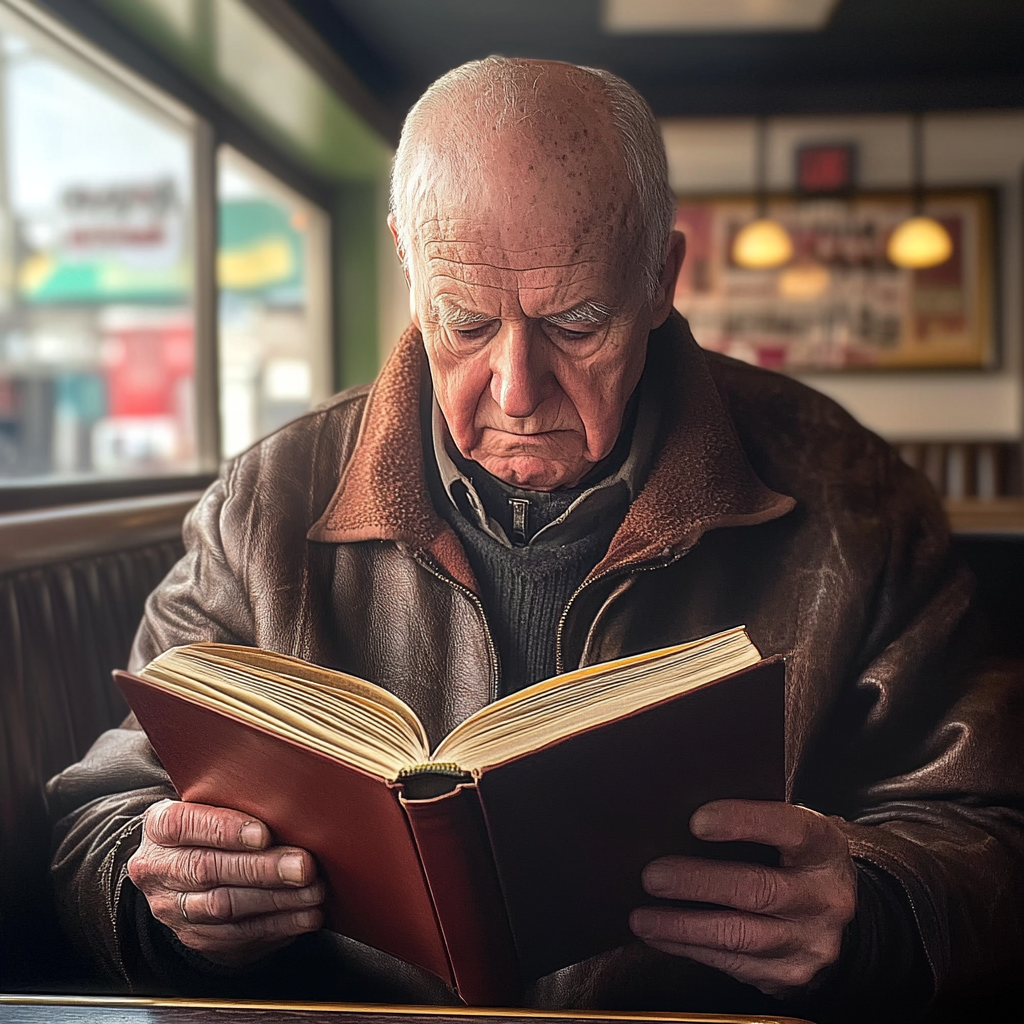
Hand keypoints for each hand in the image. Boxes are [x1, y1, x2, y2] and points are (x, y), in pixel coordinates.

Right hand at [127, 799, 324, 965]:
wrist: (184, 866)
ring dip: (275, 900)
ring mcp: (173, 908)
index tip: (264, 834)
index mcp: (159, 826)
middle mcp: (159, 869)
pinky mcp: (195, 937)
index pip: (183, 824)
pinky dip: (277, 925)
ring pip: (224, 907)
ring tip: (312, 892)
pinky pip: (237, 935)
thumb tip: (289, 806)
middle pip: (208, 869)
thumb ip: (238, 801)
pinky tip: (305, 915)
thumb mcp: (213, 804)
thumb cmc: (213, 824)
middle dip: (262, 869)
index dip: (224, 830)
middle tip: (303, 866)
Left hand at [629, 799, 855, 996]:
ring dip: (682, 925)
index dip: (742, 822)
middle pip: (756, 889)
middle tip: (652, 875)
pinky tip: (659, 935)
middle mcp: (824, 897)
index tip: (696, 821)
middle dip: (697, 882)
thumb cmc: (792, 857)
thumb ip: (751, 822)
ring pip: (738, 935)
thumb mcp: (789, 832)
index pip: (788, 828)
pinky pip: (730, 963)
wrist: (831, 912)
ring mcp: (809, 941)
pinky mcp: (789, 974)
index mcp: (823, 846)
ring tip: (642, 916)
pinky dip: (687, 947)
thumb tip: (679, 817)